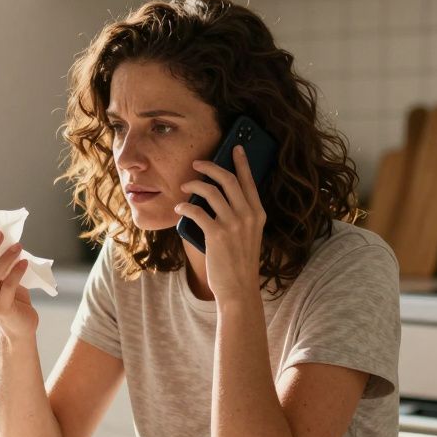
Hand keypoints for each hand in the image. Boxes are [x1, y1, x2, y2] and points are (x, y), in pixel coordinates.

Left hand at [174, 145, 265, 303]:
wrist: (239, 289)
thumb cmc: (240, 263)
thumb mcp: (249, 236)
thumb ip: (241, 216)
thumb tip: (220, 197)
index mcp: (258, 213)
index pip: (249, 181)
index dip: (241, 162)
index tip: (234, 148)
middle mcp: (248, 215)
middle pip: (228, 179)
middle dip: (210, 167)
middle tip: (197, 163)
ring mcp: (234, 224)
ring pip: (211, 191)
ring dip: (194, 185)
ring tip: (184, 187)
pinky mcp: (217, 234)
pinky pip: (196, 211)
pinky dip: (184, 207)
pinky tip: (179, 209)